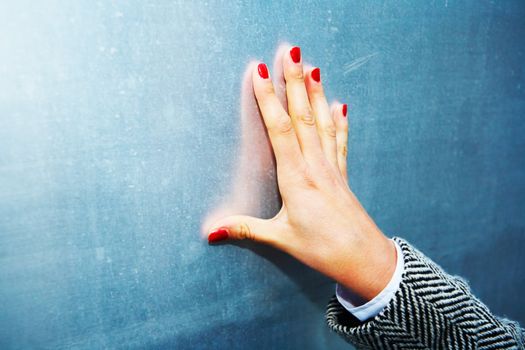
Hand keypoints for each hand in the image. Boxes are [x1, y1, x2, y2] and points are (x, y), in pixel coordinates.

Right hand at [207, 46, 395, 302]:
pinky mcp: (341, 174)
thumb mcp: (281, 239)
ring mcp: (331, 168)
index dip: (268, 99)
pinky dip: (338, 121)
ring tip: (312, 67)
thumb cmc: (323, 249)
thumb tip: (211, 232)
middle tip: (289, 52)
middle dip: (293, 82)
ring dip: (315, 93)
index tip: (260, 72)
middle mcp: (315, 166)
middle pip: (302, 116)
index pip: (280, 130)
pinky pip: (339, 141)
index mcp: (296, 178)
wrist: (364, 258)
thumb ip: (246, 230)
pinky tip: (339, 104)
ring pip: (321, 123)